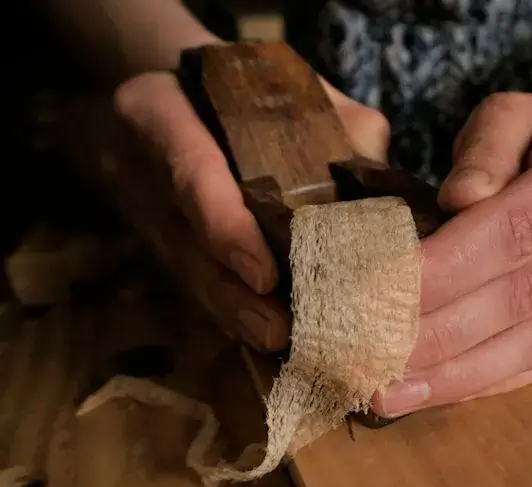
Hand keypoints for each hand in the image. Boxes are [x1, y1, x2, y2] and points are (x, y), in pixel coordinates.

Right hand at [111, 71, 389, 350]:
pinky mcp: (156, 244)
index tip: (265, 275)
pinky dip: (230, 314)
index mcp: (158, 111)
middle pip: (185, 242)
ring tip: (278, 346)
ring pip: (185, 274)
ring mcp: (141, 211)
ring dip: (233, 316)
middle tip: (279, 333)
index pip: (189, 173)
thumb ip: (334, 123)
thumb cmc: (244, 87)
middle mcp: (137, 167)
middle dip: (233, 295)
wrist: (176, 92)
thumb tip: (384, 182)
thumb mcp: (285, 85)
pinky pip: (191, 285)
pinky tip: (264, 342)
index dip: (226, 229)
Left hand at [373, 93, 531, 416]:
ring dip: (455, 374)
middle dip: (441, 330)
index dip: (452, 263)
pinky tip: (428, 395)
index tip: (385, 287)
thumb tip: (462, 199)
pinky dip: (480, 385)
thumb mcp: (508, 116)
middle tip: (370, 351)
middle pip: (522, 294)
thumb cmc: (530, 139)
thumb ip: (486, 150)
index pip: (519, 226)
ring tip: (388, 392)